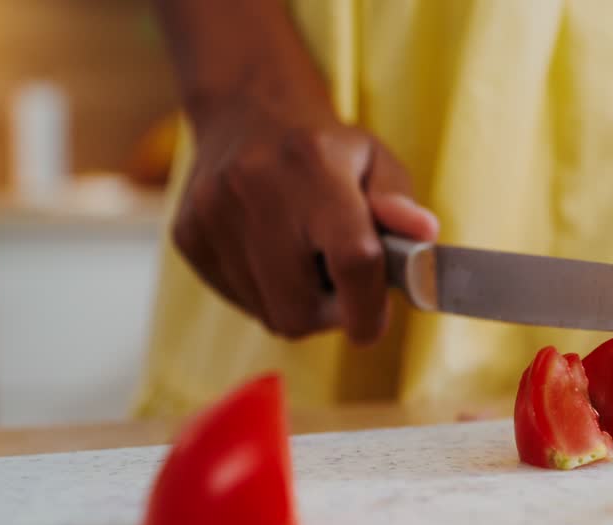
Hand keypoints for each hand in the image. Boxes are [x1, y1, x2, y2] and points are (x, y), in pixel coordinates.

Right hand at [172, 101, 438, 342]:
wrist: (247, 111)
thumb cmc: (326, 150)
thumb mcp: (377, 161)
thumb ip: (401, 203)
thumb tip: (424, 235)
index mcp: (314, 166)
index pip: (351, 260)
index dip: (369, 308)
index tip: (374, 326)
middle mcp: (255, 188)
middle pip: (300, 307)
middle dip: (331, 313)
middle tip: (344, 287)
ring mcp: (212, 214)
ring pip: (270, 314)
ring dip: (300, 305)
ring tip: (308, 262)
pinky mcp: (187, 236)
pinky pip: (240, 302)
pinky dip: (267, 295)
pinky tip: (275, 257)